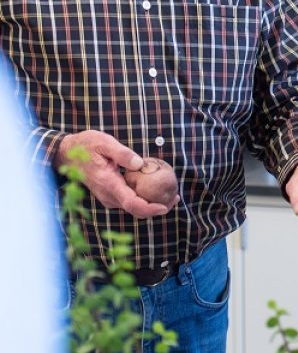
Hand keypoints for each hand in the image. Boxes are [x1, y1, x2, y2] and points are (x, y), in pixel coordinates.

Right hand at [57, 130, 178, 217]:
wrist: (66, 154)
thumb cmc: (86, 146)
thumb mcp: (104, 143)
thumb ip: (122, 153)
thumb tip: (140, 163)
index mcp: (108, 183)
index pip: (131, 203)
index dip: (149, 208)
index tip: (165, 206)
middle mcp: (108, 195)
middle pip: (135, 209)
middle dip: (156, 208)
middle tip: (176, 197)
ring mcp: (108, 196)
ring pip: (132, 207)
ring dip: (151, 204)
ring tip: (171, 193)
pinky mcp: (109, 194)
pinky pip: (128, 200)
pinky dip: (143, 198)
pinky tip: (155, 188)